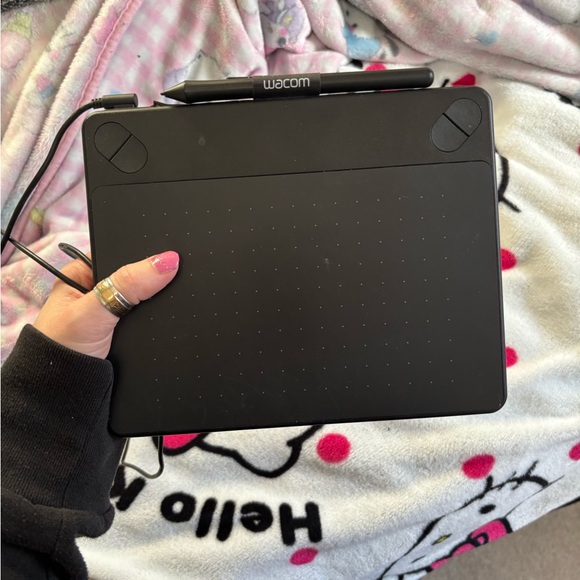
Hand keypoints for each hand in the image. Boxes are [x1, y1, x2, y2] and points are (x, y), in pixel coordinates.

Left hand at [34, 251, 179, 358]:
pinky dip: (159, 324)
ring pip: (146, 302)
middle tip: (177, 280)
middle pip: (137, 279)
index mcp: (83, 275)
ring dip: (158, 306)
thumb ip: (128, 284)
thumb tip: (167, 260)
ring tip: (175, 303)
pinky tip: (170, 320)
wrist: (64, 395)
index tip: (170, 255)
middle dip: (154, 283)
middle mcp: (100, 293)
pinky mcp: (128, 335)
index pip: (121, 255)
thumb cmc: (63, 347)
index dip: (144, 254)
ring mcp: (116, 315)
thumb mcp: (95, 309)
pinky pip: (150, 322)